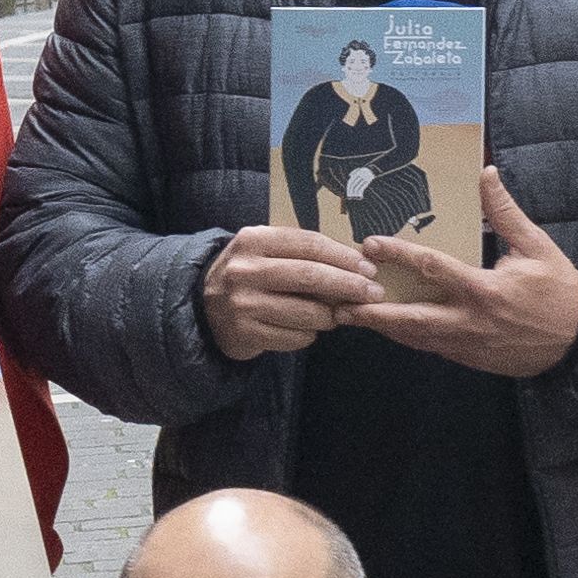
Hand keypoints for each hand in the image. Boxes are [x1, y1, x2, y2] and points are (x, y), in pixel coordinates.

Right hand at [200, 224, 378, 362]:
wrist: (203, 308)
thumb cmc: (249, 275)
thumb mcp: (265, 251)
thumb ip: (300, 252)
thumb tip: (355, 263)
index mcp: (253, 240)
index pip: (309, 244)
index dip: (344, 257)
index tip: (369, 268)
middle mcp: (245, 270)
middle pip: (310, 276)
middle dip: (349, 286)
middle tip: (373, 293)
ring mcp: (243, 304)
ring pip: (307, 312)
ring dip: (330, 315)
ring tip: (335, 314)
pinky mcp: (245, 333)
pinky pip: (295, 338)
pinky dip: (310, 335)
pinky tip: (307, 329)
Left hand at [344, 168, 577, 377]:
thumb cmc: (559, 291)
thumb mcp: (537, 246)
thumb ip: (506, 212)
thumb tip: (487, 173)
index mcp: (485, 290)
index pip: (432, 269)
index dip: (398, 256)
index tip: (369, 245)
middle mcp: (469, 321)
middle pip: (410, 319)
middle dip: (372, 313)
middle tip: (339, 304)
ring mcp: (467, 345)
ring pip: (415, 338)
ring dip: (382, 328)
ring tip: (349, 317)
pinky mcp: (468, 359)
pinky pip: (429, 347)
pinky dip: (406, 337)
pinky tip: (386, 328)